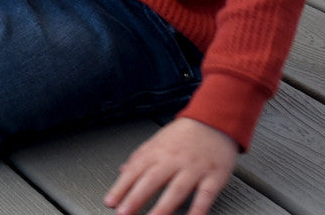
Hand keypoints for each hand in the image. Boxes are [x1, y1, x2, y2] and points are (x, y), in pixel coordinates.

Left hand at [104, 118, 237, 214]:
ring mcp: (193, 168)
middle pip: (151, 180)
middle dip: (135, 197)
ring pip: (176, 189)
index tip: (111, 201)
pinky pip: (205, 195)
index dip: (121, 187)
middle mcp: (173, 159)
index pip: (135, 170)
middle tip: (123, 212)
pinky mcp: (213, 176)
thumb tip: (122, 171)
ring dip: (162, 207)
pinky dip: (198, 209)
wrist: (212, 120)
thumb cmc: (184, 134)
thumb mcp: (158, 140)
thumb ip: (140, 157)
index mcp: (157, 151)